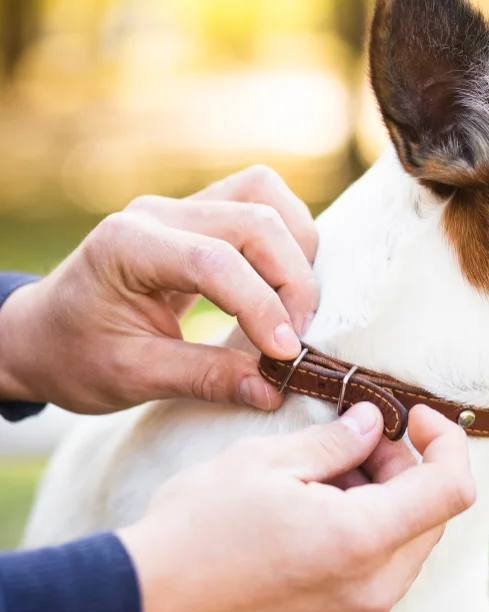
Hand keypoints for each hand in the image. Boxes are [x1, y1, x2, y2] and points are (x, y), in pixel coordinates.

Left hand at [0, 165, 318, 412]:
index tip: (285, 355)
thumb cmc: (74, 356)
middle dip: (291, 280)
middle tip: (294, 339)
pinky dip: (287, 239)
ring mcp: (182, 206)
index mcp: (126, 244)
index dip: (262, 306)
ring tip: (293, 308)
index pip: (215, 261)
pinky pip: (261, 203)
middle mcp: (158, 212)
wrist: (43, 333)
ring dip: (296, 250)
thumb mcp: (132, 377)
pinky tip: (282, 285)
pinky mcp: (201, 213)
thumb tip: (274, 389)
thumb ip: (205, 378)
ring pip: (266, 196)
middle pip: (255, 219)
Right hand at [118, 403, 475, 611]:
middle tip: (358, 440)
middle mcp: (371, 591)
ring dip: (385, 502)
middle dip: (407, 468)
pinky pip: (377, 577)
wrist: (144, 604)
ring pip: (404, 547)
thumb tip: (372, 422)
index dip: (447, 441)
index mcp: (362, 542)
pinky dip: (365, 537)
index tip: (415, 416)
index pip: (453, 487)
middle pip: (430, 516)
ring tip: (327, 476)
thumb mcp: (266, 461)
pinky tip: (317, 515)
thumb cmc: (198, 527)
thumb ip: (336, 440)